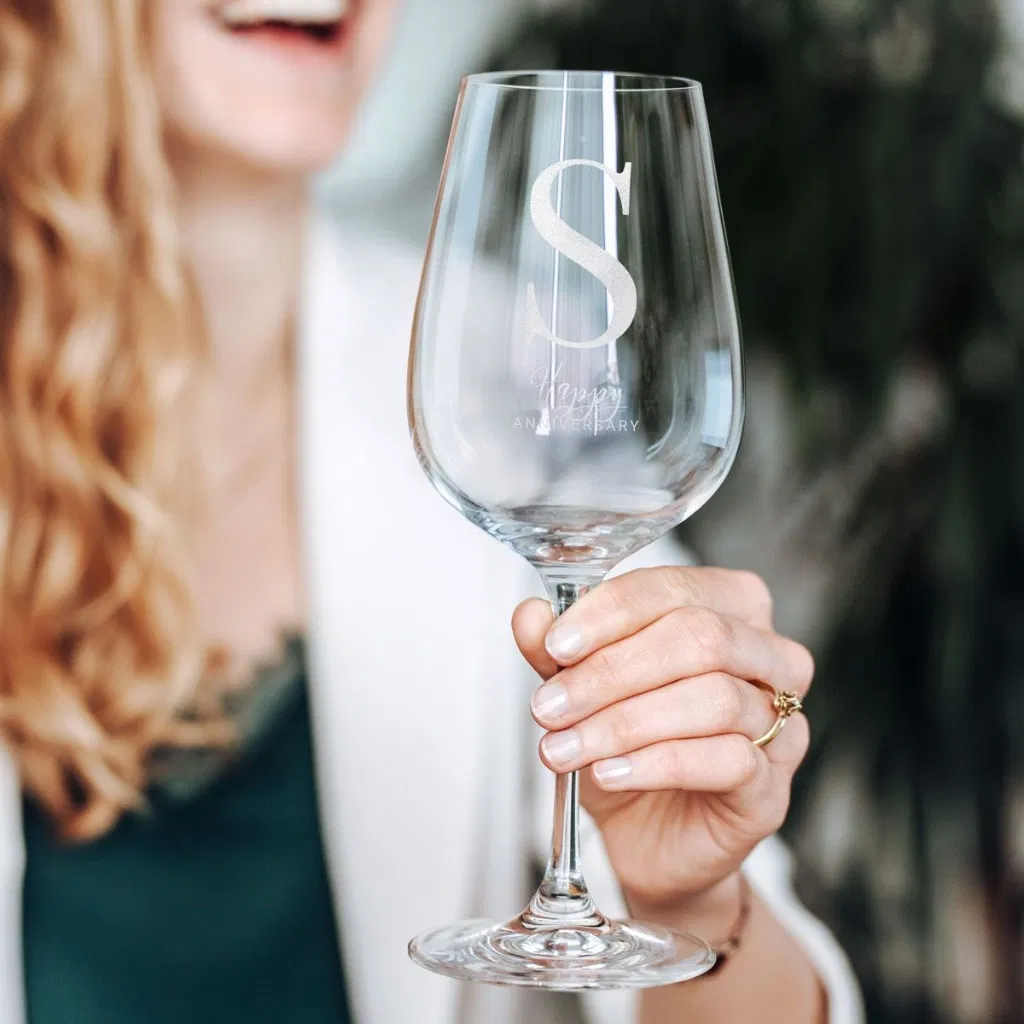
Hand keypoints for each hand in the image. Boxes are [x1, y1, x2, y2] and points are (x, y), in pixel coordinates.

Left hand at [512, 567, 813, 919]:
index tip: (556, 644)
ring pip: (714, 698)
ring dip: (624, 723)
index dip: (611, 612)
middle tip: (551, 704)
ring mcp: (783, 722)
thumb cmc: (629, 748)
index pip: (674, 588)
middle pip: (701, 637)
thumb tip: (532, 615)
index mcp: (729, 608)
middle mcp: (769, 657)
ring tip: (565, 747)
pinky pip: (727, 759)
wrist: (648, 839)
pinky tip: (608, 773)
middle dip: (613, 671)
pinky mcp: (772, 787)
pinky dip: (656, 764)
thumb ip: (559, 649)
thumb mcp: (582, 691)